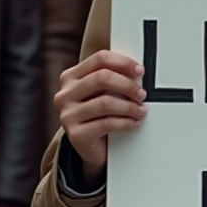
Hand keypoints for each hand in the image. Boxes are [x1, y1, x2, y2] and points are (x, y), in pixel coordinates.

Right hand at [55, 50, 146, 181]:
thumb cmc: (99, 115)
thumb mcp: (102, 92)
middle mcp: (65, 94)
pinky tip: (133, 123)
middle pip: (101, 78)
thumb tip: (136, 72)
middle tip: (142, 94)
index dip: (123, 62)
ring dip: (129, 106)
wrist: (91, 147)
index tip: (139, 71)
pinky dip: (125, 122)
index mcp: (70, 77)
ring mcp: (68, 115)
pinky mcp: (75, 134)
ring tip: (141, 110)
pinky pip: (106, 124)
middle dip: (127, 85)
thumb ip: (111, 79)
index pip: (99, 59)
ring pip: (105, 102)